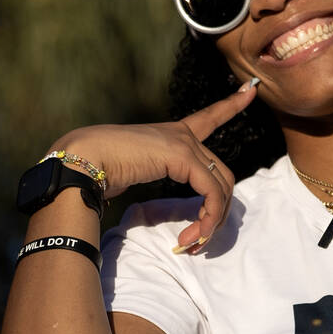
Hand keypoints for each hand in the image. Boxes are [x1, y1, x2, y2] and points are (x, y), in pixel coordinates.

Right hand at [48, 80, 257, 250]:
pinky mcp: (183, 156)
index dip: (231, 104)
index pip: (209, 117)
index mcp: (171, 134)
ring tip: (192, 244)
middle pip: (223, 176)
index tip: (251, 89)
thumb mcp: (135, 172)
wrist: (81, 159)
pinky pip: (212, 193)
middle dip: (218, 213)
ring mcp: (185, 142)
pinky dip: (208, 218)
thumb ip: (155, 176)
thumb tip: (160, 200)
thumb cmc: (97, 169)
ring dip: (211, 222)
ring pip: (222, 187)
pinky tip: (194, 235)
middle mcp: (183, 134)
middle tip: (198, 241)